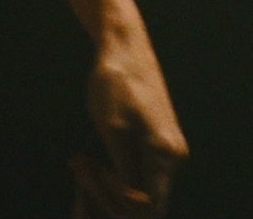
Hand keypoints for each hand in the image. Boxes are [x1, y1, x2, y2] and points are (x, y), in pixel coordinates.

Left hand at [74, 37, 187, 217]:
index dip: (113, 202)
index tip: (88, 175)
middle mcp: (173, 159)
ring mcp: (168, 154)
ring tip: (79, 164)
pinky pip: (138, 177)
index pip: (144, 208)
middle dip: (107, 197)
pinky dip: (112, 177)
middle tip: (78, 170)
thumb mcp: (113, 129)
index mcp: (165, 155)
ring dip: (106, 188)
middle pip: (144, 206)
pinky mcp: (157, 147)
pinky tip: (88, 162)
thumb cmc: (116, 83)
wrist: (125, 49)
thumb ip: (124, 171)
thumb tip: (131, 206)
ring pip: (139, 193)